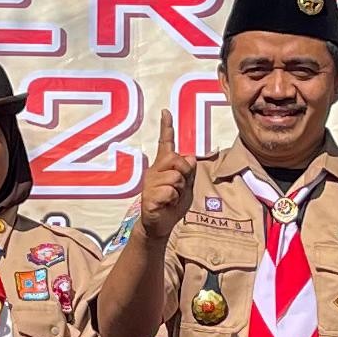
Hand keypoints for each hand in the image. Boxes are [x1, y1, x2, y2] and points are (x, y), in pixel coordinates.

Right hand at [134, 106, 193, 236]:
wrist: (160, 225)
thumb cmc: (173, 204)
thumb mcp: (187, 186)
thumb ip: (189, 172)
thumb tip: (189, 157)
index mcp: (163, 166)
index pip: (165, 143)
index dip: (166, 127)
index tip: (166, 111)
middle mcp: (155, 170)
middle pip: (176, 159)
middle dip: (184, 173)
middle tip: (179, 187)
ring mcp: (150, 183)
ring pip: (175, 177)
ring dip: (179, 190)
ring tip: (172, 198)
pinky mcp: (149, 196)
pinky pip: (170, 191)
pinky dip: (173, 200)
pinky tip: (166, 204)